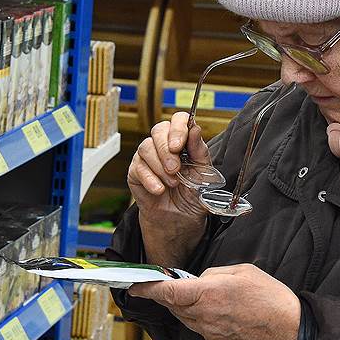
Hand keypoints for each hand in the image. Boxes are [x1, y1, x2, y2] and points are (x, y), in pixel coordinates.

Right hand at [128, 112, 210, 267]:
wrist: (180, 219)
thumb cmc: (193, 194)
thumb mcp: (204, 174)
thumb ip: (200, 151)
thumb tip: (196, 129)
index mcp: (183, 140)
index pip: (178, 119)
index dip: (178, 127)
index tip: (179, 144)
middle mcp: (163, 144)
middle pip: (158, 130)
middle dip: (166, 149)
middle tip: (175, 168)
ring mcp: (147, 157)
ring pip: (146, 147)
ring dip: (160, 166)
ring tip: (172, 183)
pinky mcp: (135, 172)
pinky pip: (138, 168)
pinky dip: (151, 179)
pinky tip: (159, 190)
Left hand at [129, 264, 300, 339]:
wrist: (290, 328)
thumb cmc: (270, 298)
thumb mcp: (242, 271)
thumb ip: (213, 273)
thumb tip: (198, 279)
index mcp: (210, 293)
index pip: (169, 292)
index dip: (148, 288)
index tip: (135, 285)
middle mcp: (206, 315)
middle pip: (174, 305)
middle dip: (168, 294)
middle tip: (169, 283)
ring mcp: (210, 331)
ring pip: (184, 316)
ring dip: (183, 304)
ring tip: (198, 294)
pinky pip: (198, 325)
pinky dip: (198, 315)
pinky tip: (214, 307)